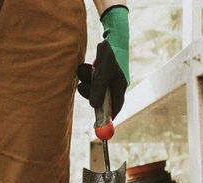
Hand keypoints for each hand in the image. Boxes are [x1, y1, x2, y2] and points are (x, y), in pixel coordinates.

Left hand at [77, 5, 129, 119]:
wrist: (111, 37)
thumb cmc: (111, 55)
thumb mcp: (103, 74)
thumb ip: (98, 90)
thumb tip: (94, 106)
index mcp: (119, 87)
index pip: (114, 107)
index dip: (107, 117)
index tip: (98, 125)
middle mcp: (113, 85)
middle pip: (99, 98)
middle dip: (90, 92)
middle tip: (83, 86)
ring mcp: (106, 79)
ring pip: (92, 88)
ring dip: (86, 80)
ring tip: (89, 68)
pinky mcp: (99, 73)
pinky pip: (89, 79)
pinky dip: (86, 74)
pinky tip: (89, 65)